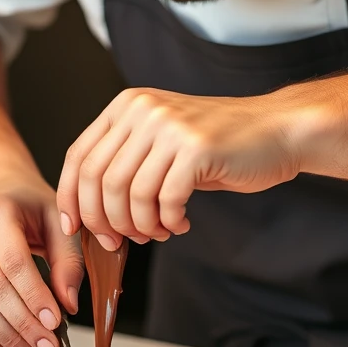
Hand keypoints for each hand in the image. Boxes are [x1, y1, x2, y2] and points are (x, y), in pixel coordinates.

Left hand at [56, 88, 301, 249]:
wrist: (277, 130)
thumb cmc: (219, 143)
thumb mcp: (162, 138)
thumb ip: (125, 160)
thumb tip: (86, 210)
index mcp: (127, 105)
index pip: (78, 156)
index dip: (71, 198)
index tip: (75, 228)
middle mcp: (144, 109)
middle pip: (98, 180)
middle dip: (104, 221)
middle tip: (120, 241)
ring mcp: (170, 126)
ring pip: (129, 194)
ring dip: (140, 226)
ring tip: (157, 232)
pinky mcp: (196, 148)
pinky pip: (164, 201)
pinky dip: (168, 222)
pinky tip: (181, 223)